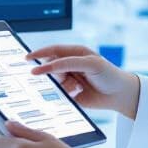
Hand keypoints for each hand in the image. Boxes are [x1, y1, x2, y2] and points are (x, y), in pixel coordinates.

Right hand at [25, 43, 140, 118]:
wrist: (120, 96)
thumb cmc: (109, 75)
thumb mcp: (90, 64)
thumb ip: (68, 63)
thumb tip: (48, 65)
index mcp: (75, 53)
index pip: (53, 51)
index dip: (39, 54)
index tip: (27, 59)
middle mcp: (70, 65)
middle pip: (50, 67)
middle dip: (51, 73)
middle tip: (58, 78)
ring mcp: (69, 79)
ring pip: (54, 82)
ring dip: (63, 85)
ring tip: (78, 88)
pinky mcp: (70, 94)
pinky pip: (58, 94)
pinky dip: (65, 94)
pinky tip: (77, 94)